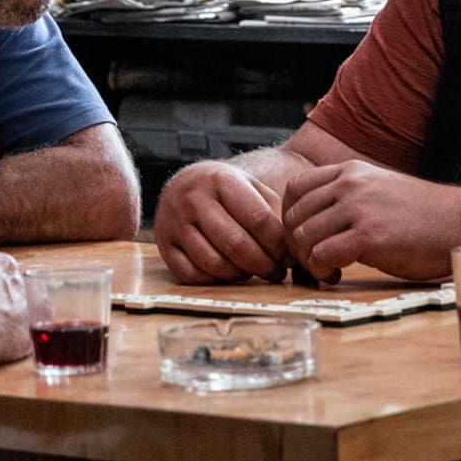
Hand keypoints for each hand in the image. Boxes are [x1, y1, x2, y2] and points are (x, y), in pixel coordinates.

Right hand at [153, 160, 288, 283]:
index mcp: (221, 180)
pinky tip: (228, 274)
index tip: (290, 258)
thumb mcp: (251, 186)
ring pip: (212, 262)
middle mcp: (194, 199)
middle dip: (263, 264)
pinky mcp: (163, 245)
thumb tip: (296, 247)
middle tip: (277, 273)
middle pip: (235, 243)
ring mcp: (174, 222)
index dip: (278, 245)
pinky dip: (213, 280)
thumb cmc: (227, 191)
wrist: (186, 184)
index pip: (258, 219)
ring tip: (253, 271)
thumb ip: (273, 211)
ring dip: (240, 274)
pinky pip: (190, 274)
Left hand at [282, 161, 460, 280]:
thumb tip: (315, 221)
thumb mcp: (380, 189)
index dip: (291, 218)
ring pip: (303, 236)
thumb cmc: (425, 214)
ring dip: (308, 260)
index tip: (304, 238)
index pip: (295, 189)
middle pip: (293, 216)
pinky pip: (322, 255)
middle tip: (314, 261)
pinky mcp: (369, 236)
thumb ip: (348, 197)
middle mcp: (350, 184)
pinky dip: (322, 270)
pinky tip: (337, 275)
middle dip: (296, 245)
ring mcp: (358, 208)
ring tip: (328, 269)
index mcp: (350, 171)